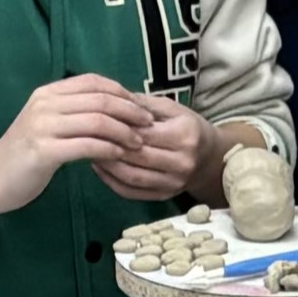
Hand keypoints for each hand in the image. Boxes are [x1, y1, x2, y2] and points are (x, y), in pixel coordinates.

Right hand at [0, 76, 150, 219]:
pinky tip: (119, 156)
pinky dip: (109, 150)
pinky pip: (87, 146)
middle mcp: (45, 104)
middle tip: (148, 124)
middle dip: (130, 111)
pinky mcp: (44, 151)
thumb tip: (112, 108)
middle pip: (100, 99)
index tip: (141, 107)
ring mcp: (43, 126)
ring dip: (124, 132)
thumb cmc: (23, 155)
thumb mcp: (47, 124)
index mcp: (47, 93)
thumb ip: (72, 113)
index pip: (93, 81)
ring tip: (138, 143)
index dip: (122, 92)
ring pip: (97, 121)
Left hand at [95, 95, 211, 200]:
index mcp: (184, 135)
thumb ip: (143, 103)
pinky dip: (111, 181)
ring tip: (90, 150)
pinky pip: (131, 192)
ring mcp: (173, 183)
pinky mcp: (164, 197)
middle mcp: (181, 162)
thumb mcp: (172, 108)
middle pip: (136, 156)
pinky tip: (99, 167)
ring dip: (106, 165)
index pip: (144, 132)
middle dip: (109, 146)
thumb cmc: (188, 127)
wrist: (210, 159)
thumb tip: (112, 100)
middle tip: (87, 135)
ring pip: (131, 177)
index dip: (118, 126)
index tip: (97, 119)